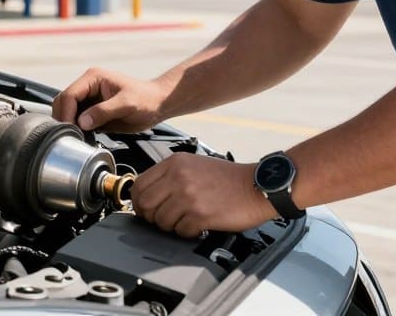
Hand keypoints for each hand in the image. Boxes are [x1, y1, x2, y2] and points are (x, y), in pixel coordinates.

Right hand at [52, 67, 169, 132]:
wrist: (157, 104)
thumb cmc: (146, 99)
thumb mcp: (127, 104)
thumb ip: (104, 111)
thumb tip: (82, 122)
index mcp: (93, 78)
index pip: (69, 94)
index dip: (67, 113)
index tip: (72, 129)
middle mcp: (87, 86)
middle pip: (63, 102)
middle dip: (64, 118)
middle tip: (72, 136)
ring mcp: (89, 99)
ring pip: (67, 111)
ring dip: (69, 124)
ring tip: (78, 137)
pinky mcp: (92, 111)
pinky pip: (77, 120)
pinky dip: (76, 129)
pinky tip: (84, 137)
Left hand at [131, 154, 274, 236]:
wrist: (257, 185)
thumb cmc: (229, 178)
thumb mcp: (194, 164)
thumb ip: (170, 176)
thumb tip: (149, 194)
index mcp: (174, 163)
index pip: (139, 184)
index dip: (138, 201)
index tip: (145, 209)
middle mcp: (178, 177)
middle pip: (144, 204)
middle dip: (150, 217)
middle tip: (162, 219)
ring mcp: (188, 196)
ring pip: (160, 220)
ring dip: (171, 226)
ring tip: (185, 221)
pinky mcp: (200, 214)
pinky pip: (180, 231)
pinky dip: (187, 232)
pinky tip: (198, 225)